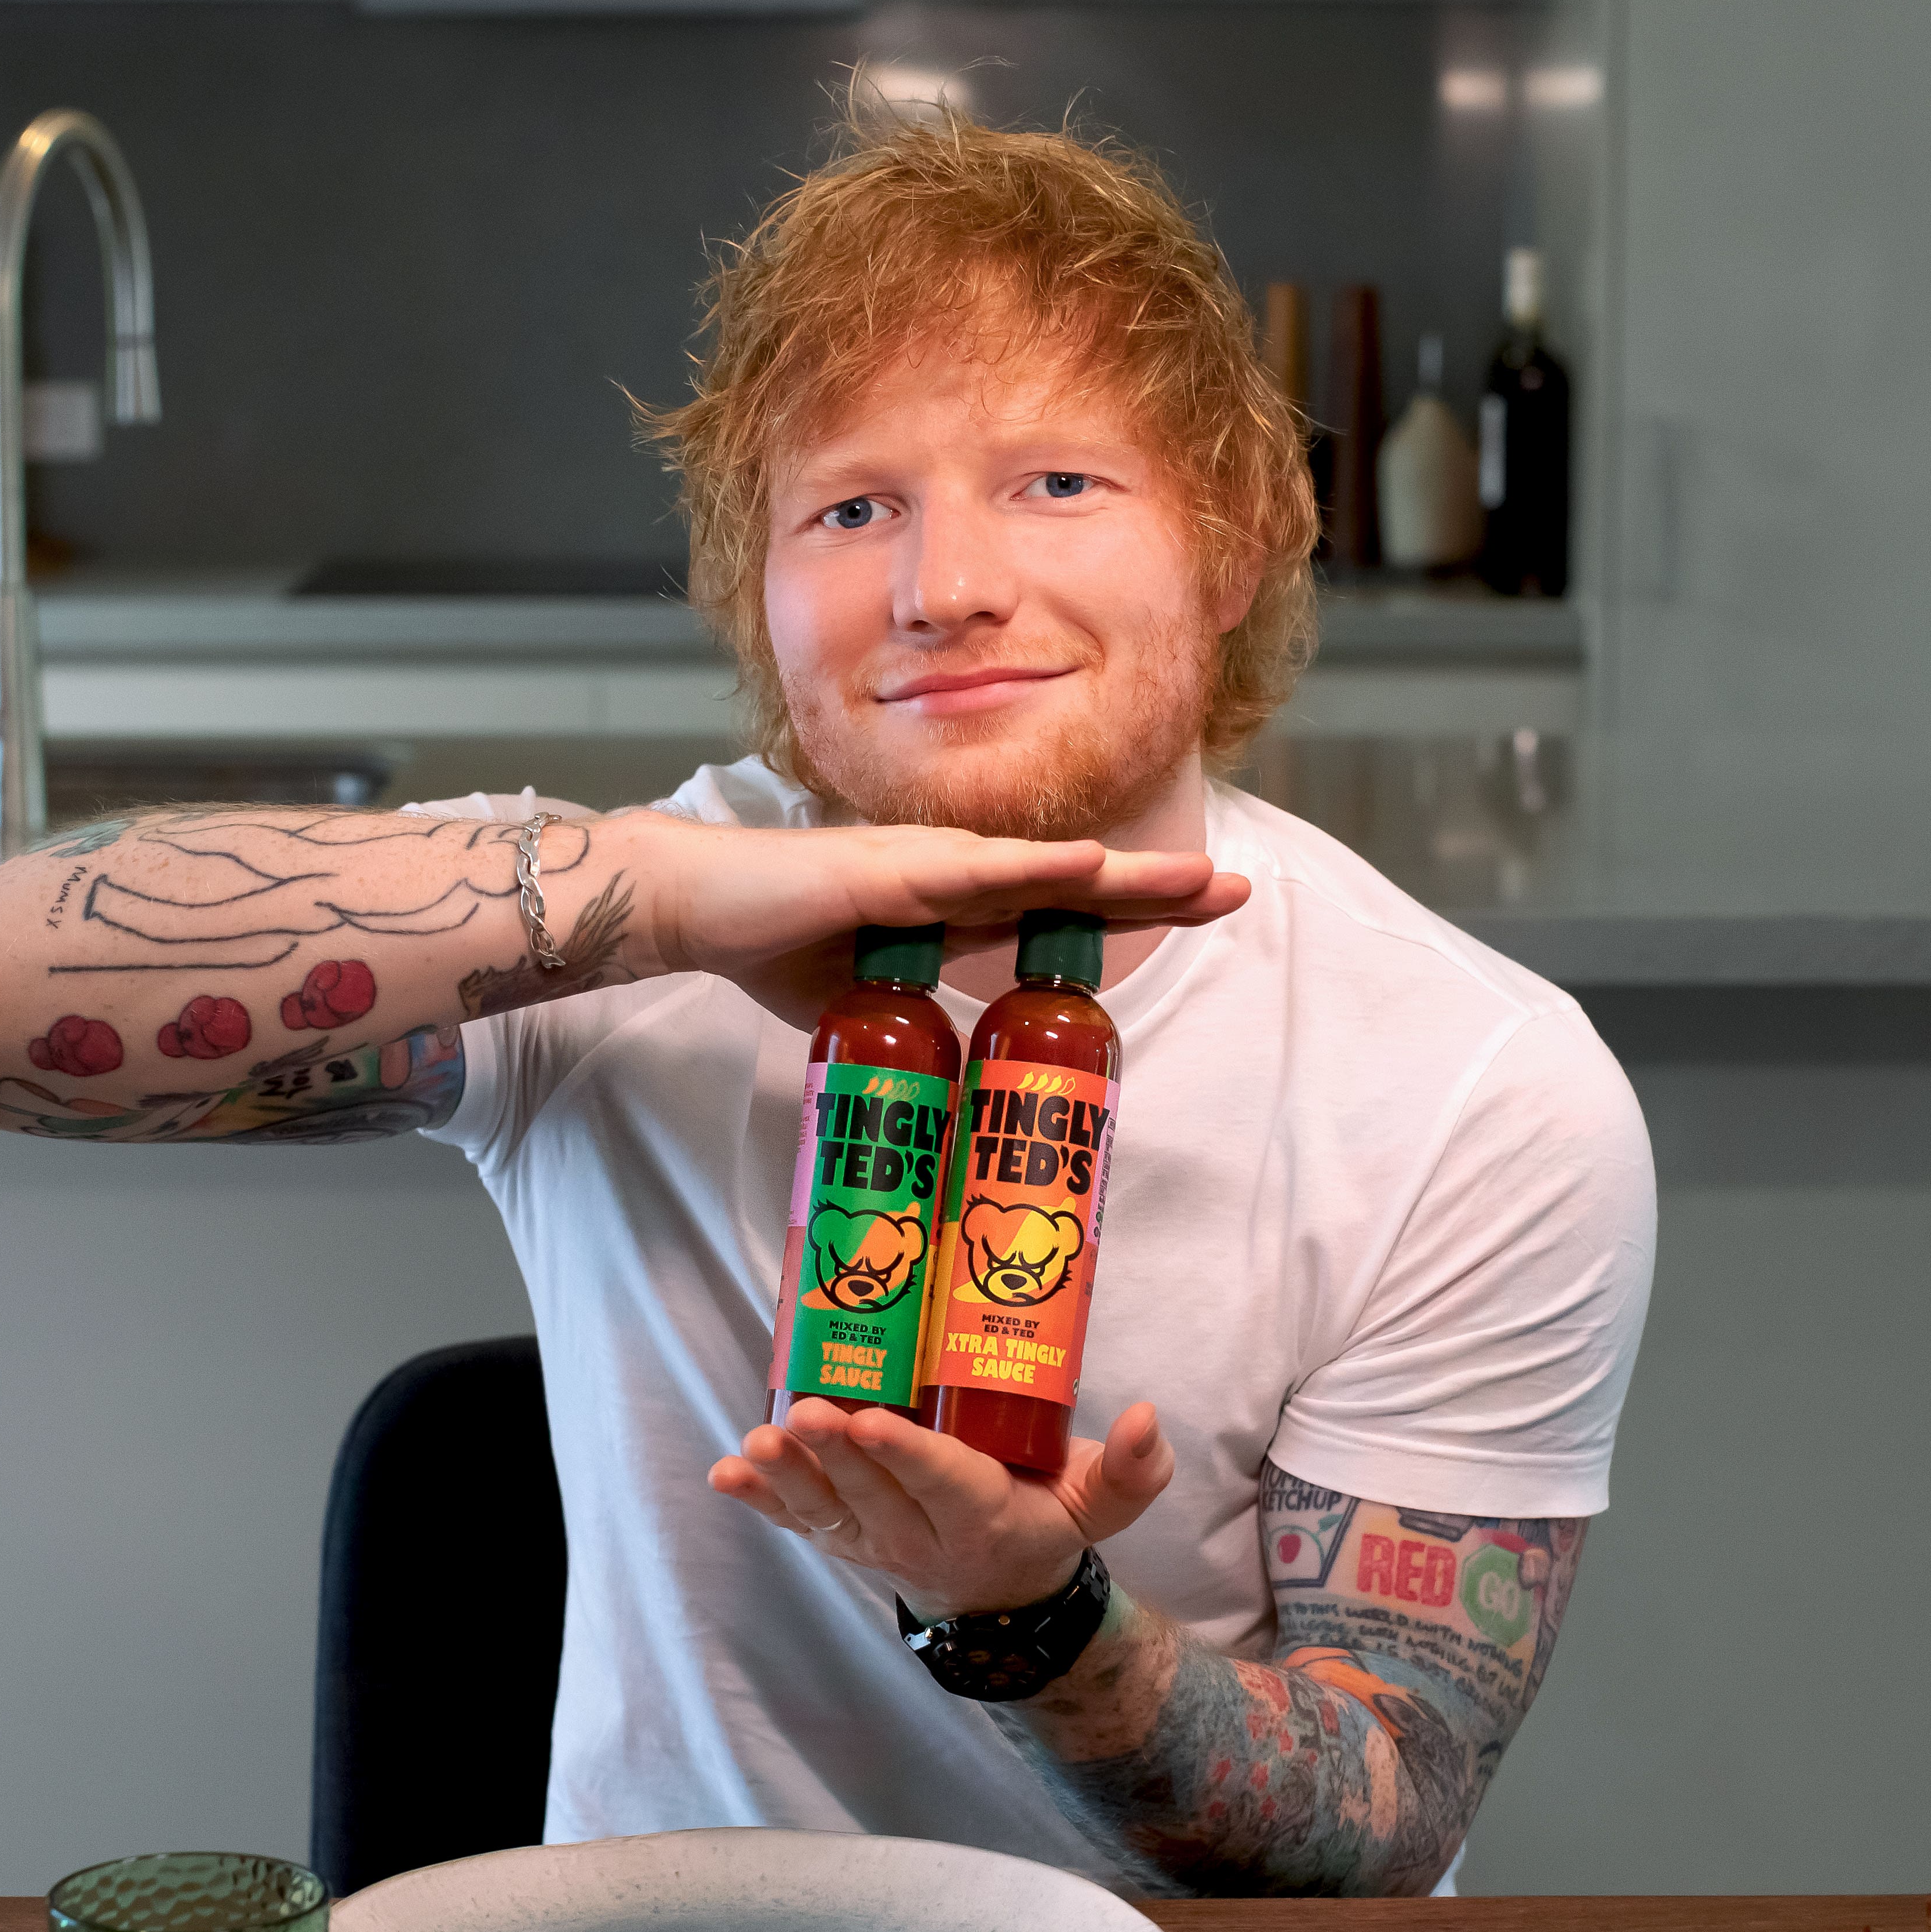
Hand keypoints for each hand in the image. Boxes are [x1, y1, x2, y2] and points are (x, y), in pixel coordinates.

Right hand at [622, 815, 1246, 1031]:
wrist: (695, 910)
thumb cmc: (771, 944)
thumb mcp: (867, 997)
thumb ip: (917, 1015)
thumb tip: (946, 1067)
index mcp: (956, 900)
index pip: (1063, 904)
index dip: (1133, 904)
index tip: (1201, 908)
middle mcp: (955, 873)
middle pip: (1076, 880)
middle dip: (1158, 885)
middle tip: (1235, 889)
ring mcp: (927, 866)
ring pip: (1044, 869)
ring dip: (1123, 872)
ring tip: (1194, 875)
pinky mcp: (891, 872)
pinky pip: (976, 871)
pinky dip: (1036, 868)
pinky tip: (1092, 864)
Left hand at [708, 1398, 1175, 1617]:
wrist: (999, 1594)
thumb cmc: (1044, 1523)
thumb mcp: (1099, 1505)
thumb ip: (1132, 1470)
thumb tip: (1146, 1418)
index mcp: (981, 1515)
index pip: (941, 1482)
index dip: (905, 1453)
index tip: (871, 1420)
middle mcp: (916, 1532)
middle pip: (872, 1490)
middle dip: (836, 1453)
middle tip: (808, 1412)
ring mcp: (870, 1538)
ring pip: (825, 1507)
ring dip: (787, 1476)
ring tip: (758, 1444)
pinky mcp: (838, 1536)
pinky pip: (793, 1521)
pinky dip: (757, 1501)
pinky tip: (724, 1475)